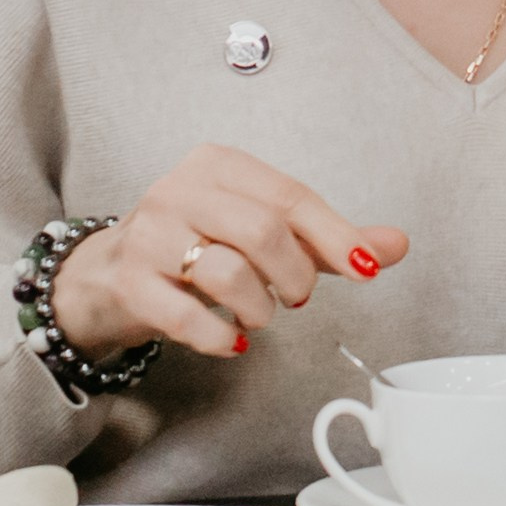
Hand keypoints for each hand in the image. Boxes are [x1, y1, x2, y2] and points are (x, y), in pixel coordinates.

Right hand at [53, 145, 409, 358]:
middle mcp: (178, 190)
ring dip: (258, 308)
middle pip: (263, 231)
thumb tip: (395, 245)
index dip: (335, 235)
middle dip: (295, 275)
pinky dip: (221, 337)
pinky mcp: (129, 283)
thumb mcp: (262, 233)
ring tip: (257, 313)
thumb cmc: (195, 246)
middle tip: (296, 297)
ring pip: (226, 272)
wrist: (109, 275)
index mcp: (217, 165)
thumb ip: (327, 239)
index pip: (291, 196)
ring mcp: (149, 236)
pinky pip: (188, 317)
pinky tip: (231, 340)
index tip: (366, 269)